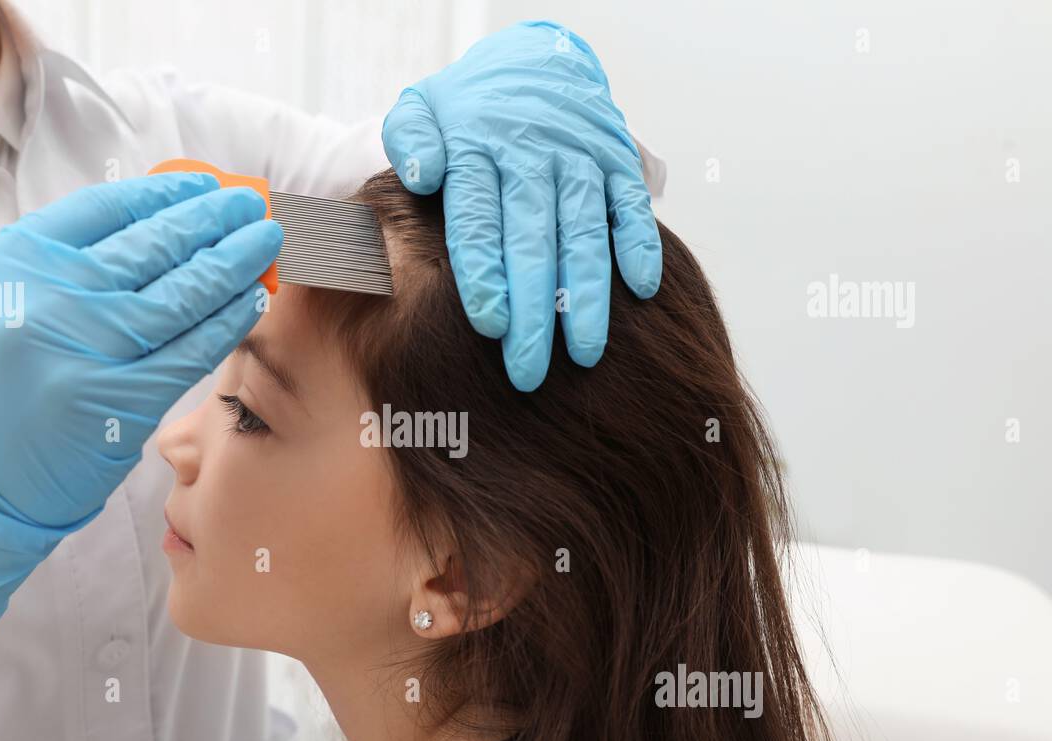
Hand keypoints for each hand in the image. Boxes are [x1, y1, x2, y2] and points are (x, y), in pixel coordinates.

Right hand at [0, 174, 281, 664]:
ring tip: (268, 243)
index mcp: (13, 260)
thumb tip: (167, 223)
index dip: (169, 192)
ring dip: (234, 262)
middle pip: (152, 245)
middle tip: (254, 206)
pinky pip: (190, 350)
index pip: (107, 208)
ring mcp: (82, 349)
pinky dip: (228, 322)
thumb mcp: (8, 304)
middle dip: (214, 220)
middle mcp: (44, 296)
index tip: (209, 186)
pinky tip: (254, 301)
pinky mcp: (117, 400)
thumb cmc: (0, 391)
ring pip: (180, 294)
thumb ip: (69, 266)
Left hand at [382, 20, 661, 390]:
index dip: (486, 273)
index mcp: (477, 150)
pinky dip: (641, 245)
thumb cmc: (468, 109)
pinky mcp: (618, 161)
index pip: (479, 219)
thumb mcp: (421, 107)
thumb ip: (409, 140)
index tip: (490, 324)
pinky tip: (642, 291)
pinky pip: (633, 206)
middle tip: (528, 369)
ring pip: (585, 234)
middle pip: (533, 241)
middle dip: (534, 309)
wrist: (536, 59)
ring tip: (585, 353)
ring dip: (589, 295)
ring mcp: (580, 159)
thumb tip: (418, 173)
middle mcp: (531, 155)